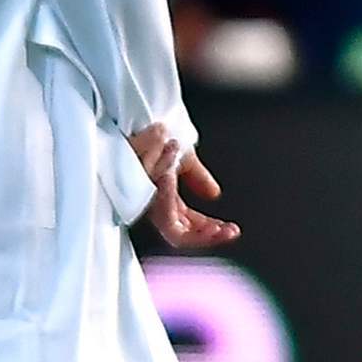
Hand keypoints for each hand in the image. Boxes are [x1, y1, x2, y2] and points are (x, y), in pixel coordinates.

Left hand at [134, 128, 237, 248]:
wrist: (132, 126)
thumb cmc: (154, 142)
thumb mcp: (183, 158)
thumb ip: (198, 177)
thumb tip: (214, 194)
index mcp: (165, 201)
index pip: (188, 227)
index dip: (210, 231)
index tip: (231, 230)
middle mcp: (153, 204)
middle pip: (179, 234)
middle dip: (207, 235)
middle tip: (229, 232)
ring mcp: (142, 196)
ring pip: (168, 222)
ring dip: (195, 222)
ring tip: (217, 222)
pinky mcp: (129, 182)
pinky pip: (149, 193)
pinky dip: (165, 188)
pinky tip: (172, 176)